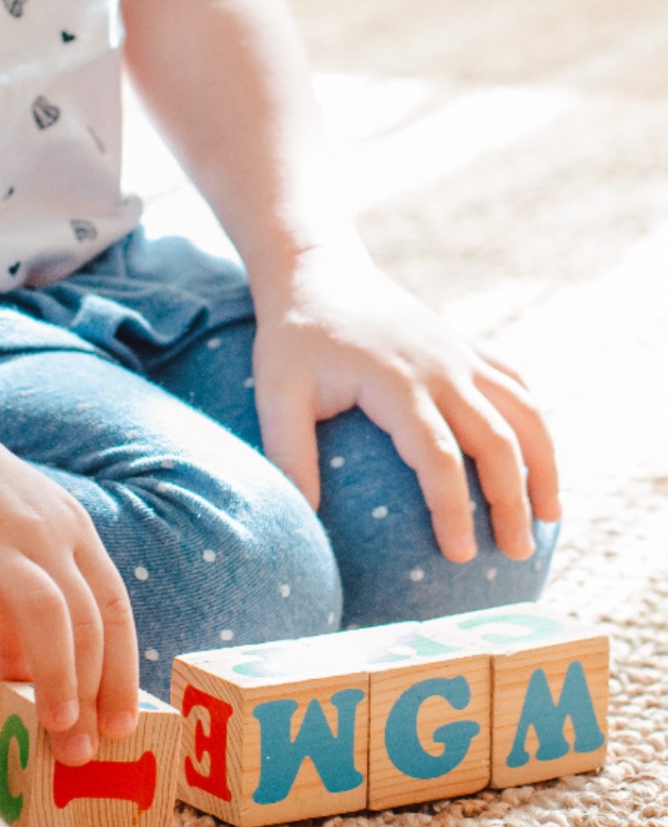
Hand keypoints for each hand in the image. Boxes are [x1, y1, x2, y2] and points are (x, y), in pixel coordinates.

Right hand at [0, 399, 139, 764]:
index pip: (111, 611)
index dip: (119, 674)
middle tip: (76, 749)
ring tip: (47, 723)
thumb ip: (23, 614)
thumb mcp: (5, 549)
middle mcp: (40, 529)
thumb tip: (40, 693)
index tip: (118, 728)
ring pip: (45, 607)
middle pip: (85, 620)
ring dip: (54, 672)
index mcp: (67, 531)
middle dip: (87, 692)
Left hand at [251, 247, 561, 561]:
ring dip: (544, 465)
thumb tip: (301, 521)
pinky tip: (539, 463)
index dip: (453, 507)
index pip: (439, 455)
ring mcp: (462, 353)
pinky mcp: (469, 347)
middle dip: (513, 500)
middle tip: (515, 554)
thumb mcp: (276, 394)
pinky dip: (538, 424)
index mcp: (397, 380)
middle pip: (498, 440)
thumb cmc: (293, 340)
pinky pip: (519, 386)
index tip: (459, 554)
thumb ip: (288, 454)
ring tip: (550, 517)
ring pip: (525, 412)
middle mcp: (442, 366)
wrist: (319, 273)